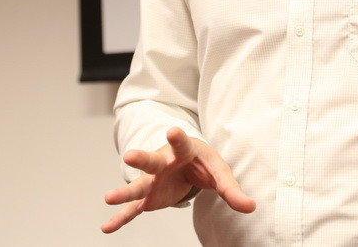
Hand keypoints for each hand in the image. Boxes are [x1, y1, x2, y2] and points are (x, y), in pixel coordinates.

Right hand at [101, 127, 255, 232]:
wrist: (189, 165)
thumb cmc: (204, 164)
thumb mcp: (220, 174)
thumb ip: (232, 190)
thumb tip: (250, 207)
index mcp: (184, 151)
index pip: (181, 143)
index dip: (177, 138)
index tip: (172, 130)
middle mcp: (164, 162)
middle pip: (152, 160)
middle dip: (142, 158)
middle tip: (129, 156)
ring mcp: (154, 180)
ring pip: (138, 184)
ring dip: (125, 191)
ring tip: (108, 198)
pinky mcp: (149, 197)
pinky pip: (134, 209)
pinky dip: (121, 218)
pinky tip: (107, 227)